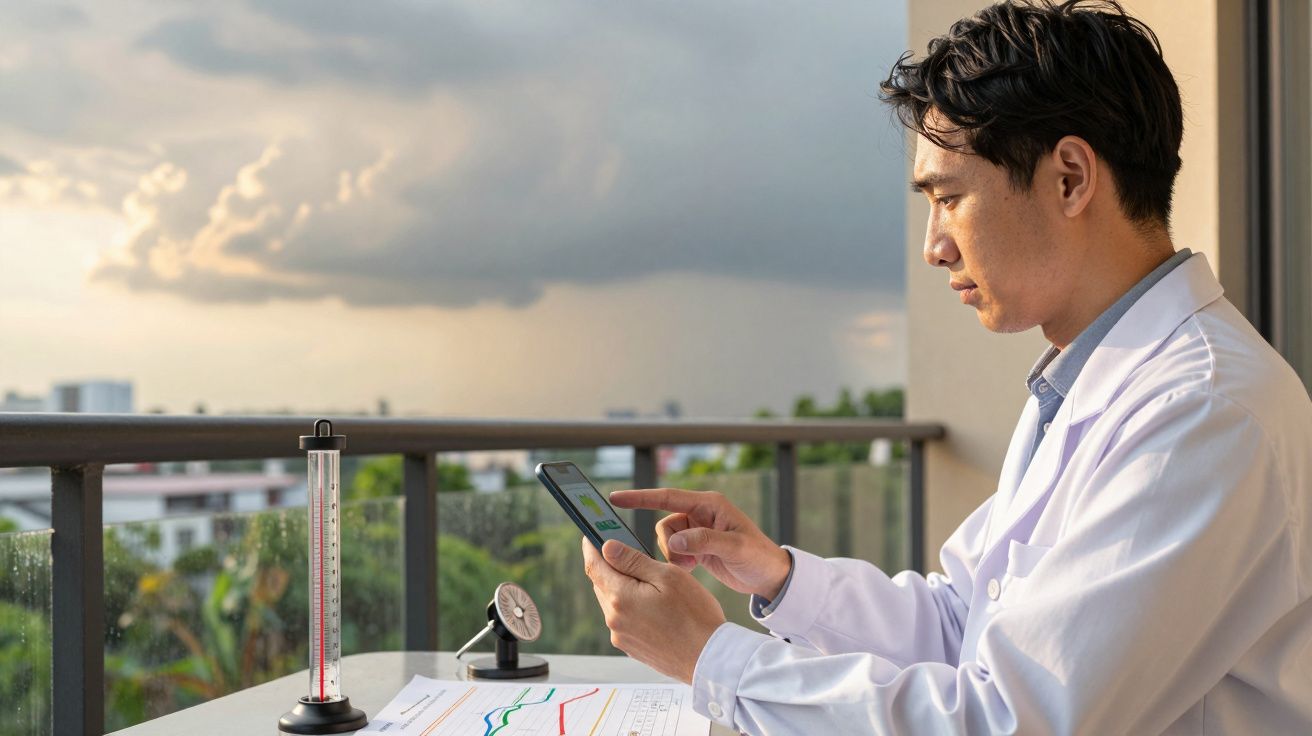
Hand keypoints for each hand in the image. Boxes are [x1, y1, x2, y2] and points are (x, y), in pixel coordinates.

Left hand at [582, 538, 725, 682]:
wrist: (708, 659)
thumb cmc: (694, 616)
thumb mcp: (667, 577)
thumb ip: (633, 561)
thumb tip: (607, 547)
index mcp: (621, 598)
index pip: (594, 566)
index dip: (591, 548)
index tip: (590, 536)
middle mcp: (614, 619)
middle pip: (602, 584)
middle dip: (610, 567)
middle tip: (625, 553)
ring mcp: (621, 636)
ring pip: (612, 602)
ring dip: (622, 588)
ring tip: (648, 582)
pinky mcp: (631, 647)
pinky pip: (623, 620)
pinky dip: (631, 607)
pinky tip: (653, 606)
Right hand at [609, 488, 791, 599]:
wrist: (770, 576)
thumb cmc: (759, 557)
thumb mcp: (736, 548)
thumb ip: (705, 541)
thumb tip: (674, 541)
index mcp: (710, 504)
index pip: (667, 497)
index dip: (640, 497)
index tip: (615, 498)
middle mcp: (701, 513)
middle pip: (665, 523)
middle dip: (668, 544)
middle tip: (685, 563)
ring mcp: (698, 529)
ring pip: (667, 538)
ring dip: (673, 555)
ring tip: (692, 567)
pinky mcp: (697, 545)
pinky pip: (674, 550)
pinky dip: (678, 561)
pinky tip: (693, 569)